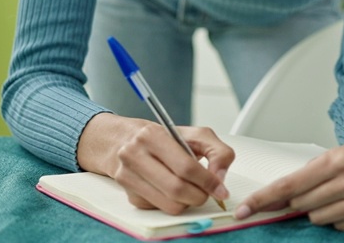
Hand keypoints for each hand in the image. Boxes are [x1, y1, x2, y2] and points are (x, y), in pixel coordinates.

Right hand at [76, 112, 234, 214]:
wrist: (123, 142)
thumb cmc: (163, 138)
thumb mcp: (194, 135)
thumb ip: (217, 151)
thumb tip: (220, 177)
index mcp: (152, 136)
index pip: (185, 166)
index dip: (208, 181)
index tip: (220, 189)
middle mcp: (134, 155)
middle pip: (177, 189)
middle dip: (199, 195)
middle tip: (208, 193)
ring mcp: (128, 177)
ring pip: (169, 204)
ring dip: (188, 202)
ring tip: (192, 190)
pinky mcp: (129, 195)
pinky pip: (160, 209)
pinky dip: (174, 203)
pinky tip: (173, 190)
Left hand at [235, 123, 343, 231]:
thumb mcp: (335, 154)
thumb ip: (308, 175)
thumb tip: (279, 198)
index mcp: (338, 161)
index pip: (291, 185)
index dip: (265, 199)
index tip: (246, 209)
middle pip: (304, 204)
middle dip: (300, 201)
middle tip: (311, 193)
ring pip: (321, 219)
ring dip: (321, 211)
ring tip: (337, 196)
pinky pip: (342, 228)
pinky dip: (341, 219)